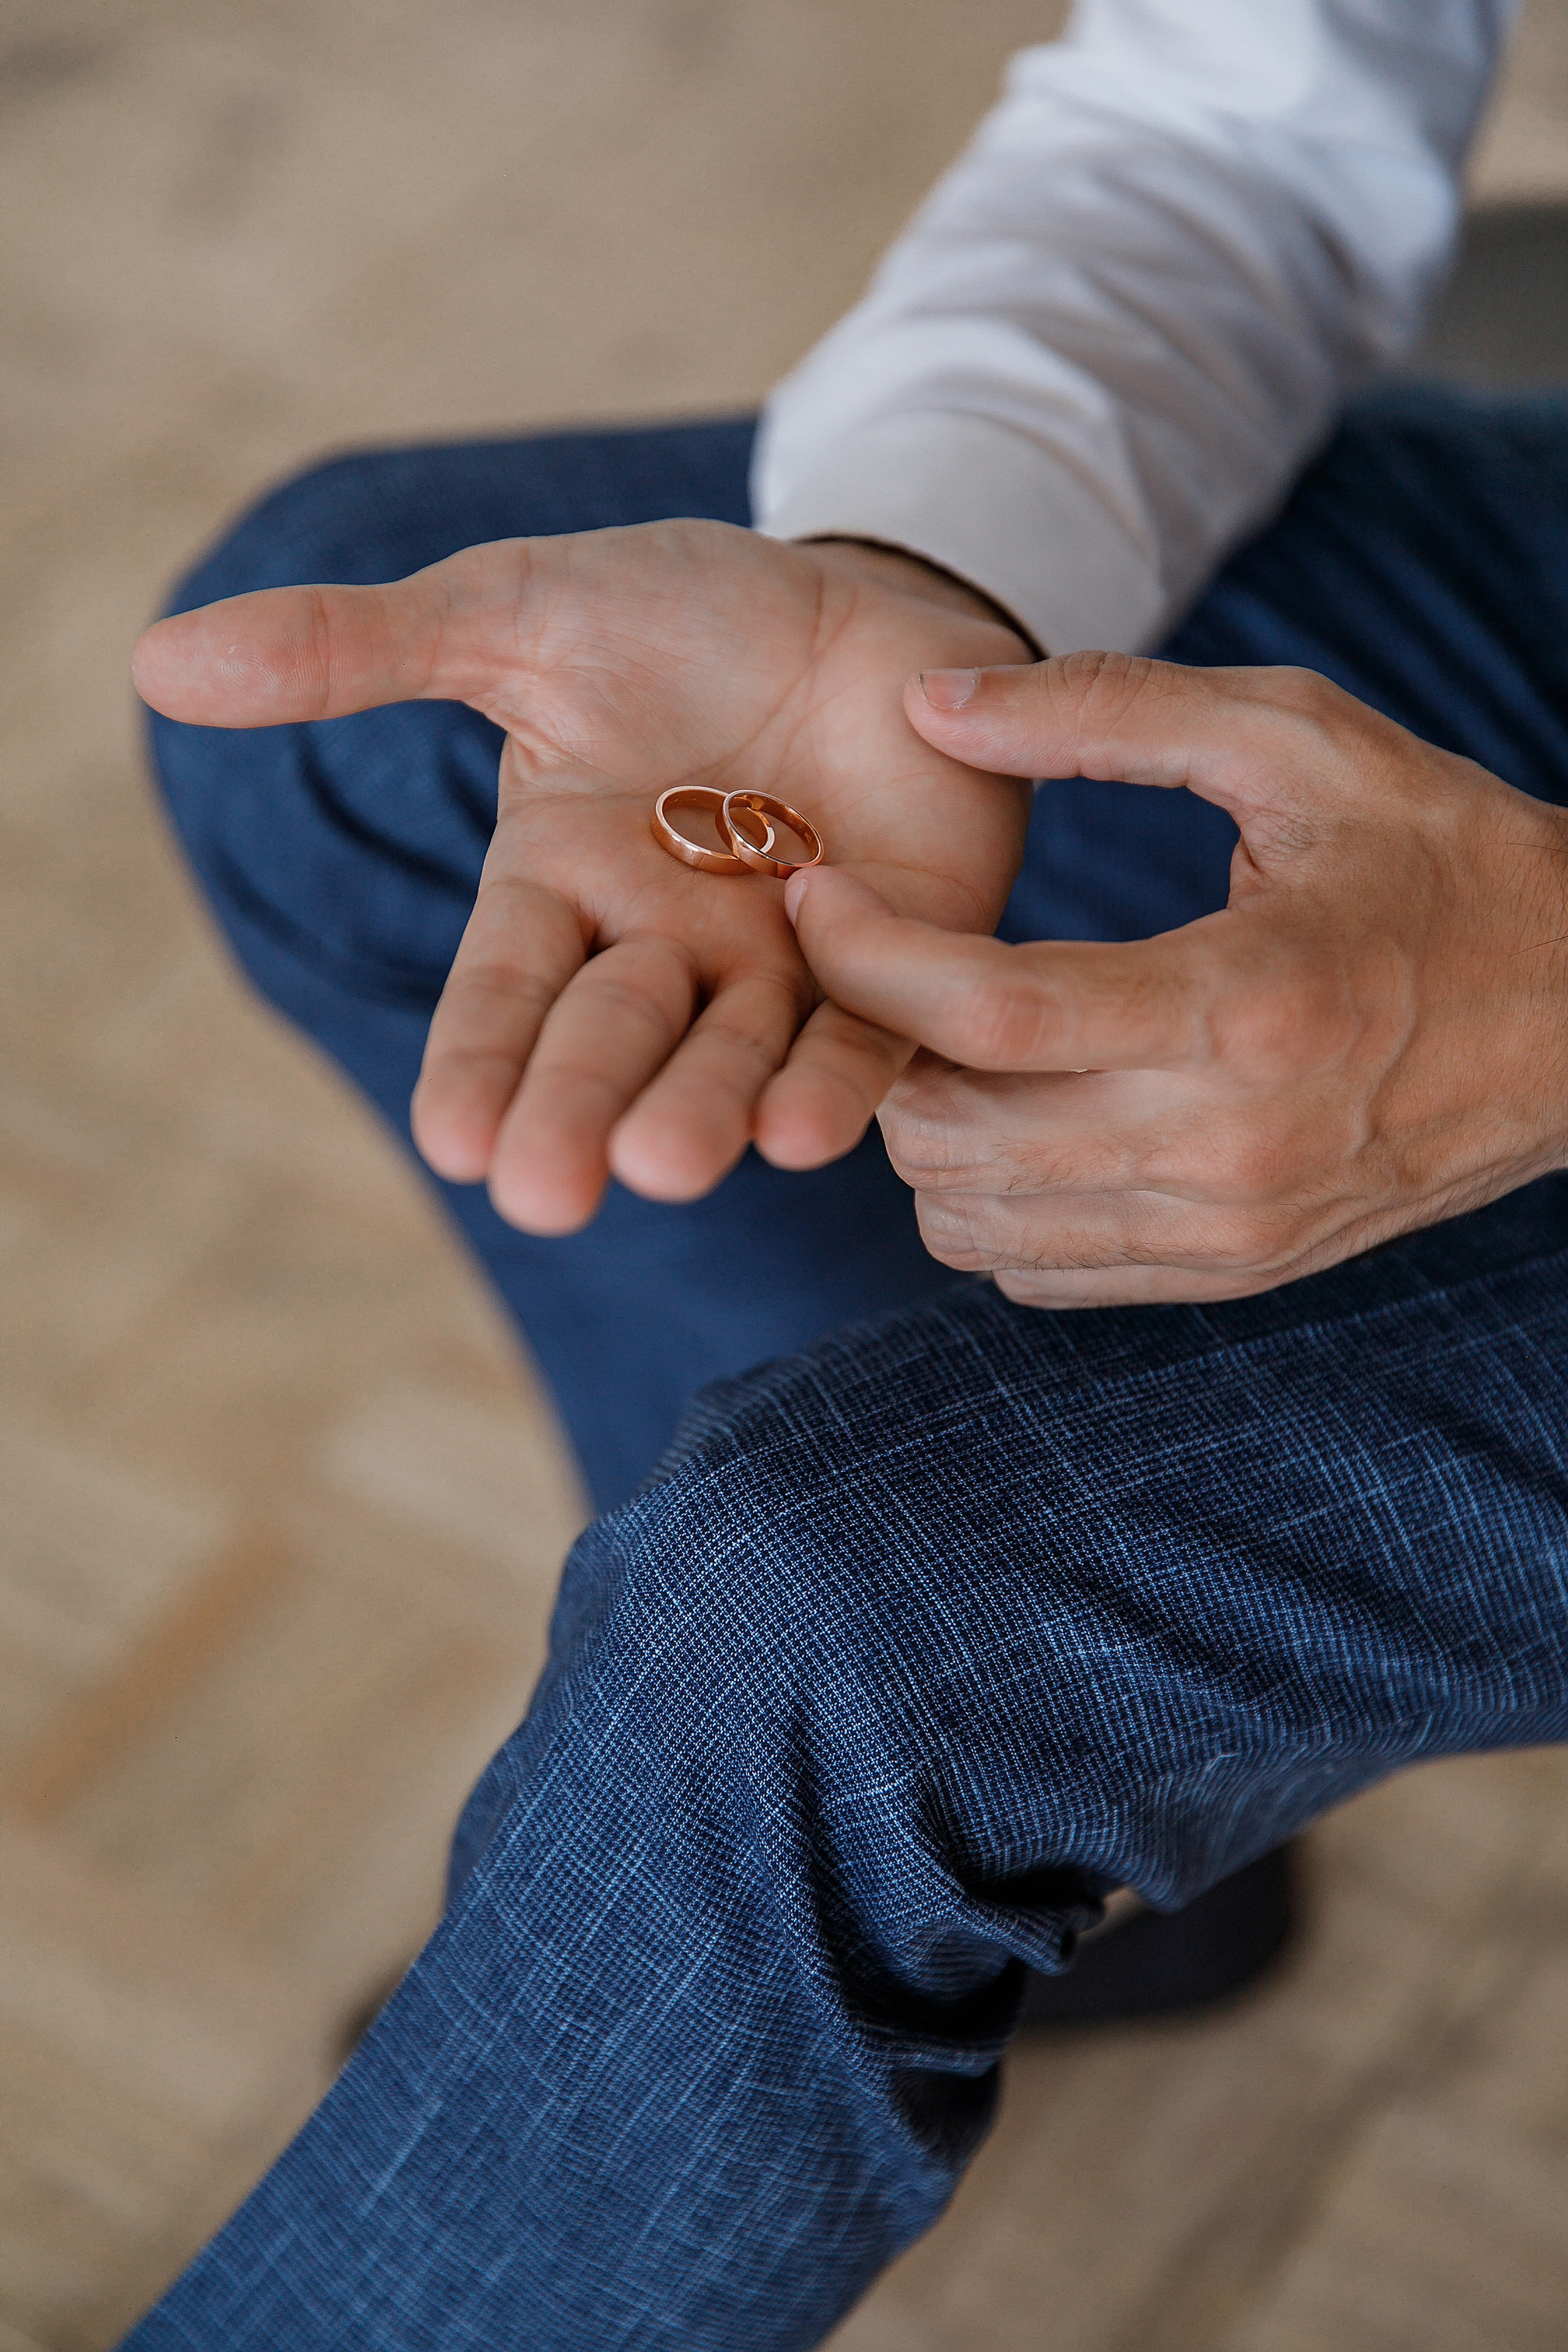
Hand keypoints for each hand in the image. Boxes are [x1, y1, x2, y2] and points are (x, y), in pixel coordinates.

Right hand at [132, 527, 1029, 1230]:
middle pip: (611, 1041)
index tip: (453, 1140)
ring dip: (705, 1111)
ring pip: (735, 1056)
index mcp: (563, 883)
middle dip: (579, 1111)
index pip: (505, 991)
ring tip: (673, 1162)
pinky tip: (808, 1129)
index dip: (478, 1063)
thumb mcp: (509, 614)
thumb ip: (356, 651)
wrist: (862, 589)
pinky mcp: (901, 956)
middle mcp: (666, 946)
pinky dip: (840, 1079)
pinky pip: (870, 1031)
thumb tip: (154, 665)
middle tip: (547, 1192)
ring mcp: (784, 962)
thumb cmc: (679, 610)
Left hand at [787, 652, 1567, 1304]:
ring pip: (967, 1221)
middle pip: (950, 1137)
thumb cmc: (1446, 860)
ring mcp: (1227, 1228)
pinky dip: (989, 1201)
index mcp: (1245, 1001)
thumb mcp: (1303, 740)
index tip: (813, 893)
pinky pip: (1031, 1272)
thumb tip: (929, 701)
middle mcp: (1226, 1143)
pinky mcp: (1229, 1273)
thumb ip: (1108, 709)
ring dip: (925, 1127)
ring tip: (963, 1037)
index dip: (866, 957)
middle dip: (880, 1046)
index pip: (989, 1016)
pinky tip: (1029, 1111)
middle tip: (893, 963)